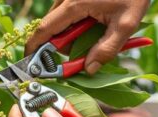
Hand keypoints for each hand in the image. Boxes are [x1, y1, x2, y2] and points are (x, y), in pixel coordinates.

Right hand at [25, 0, 149, 74]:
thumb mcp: (126, 24)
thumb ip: (107, 49)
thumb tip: (89, 69)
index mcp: (74, 4)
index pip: (44, 30)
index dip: (35, 49)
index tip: (31, 64)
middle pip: (52, 30)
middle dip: (64, 46)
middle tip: (85, 54)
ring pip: (60, 23)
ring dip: (73, 36)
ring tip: (97, 33)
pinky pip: (68, 16)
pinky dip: (77, 26)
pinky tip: (95, 24)